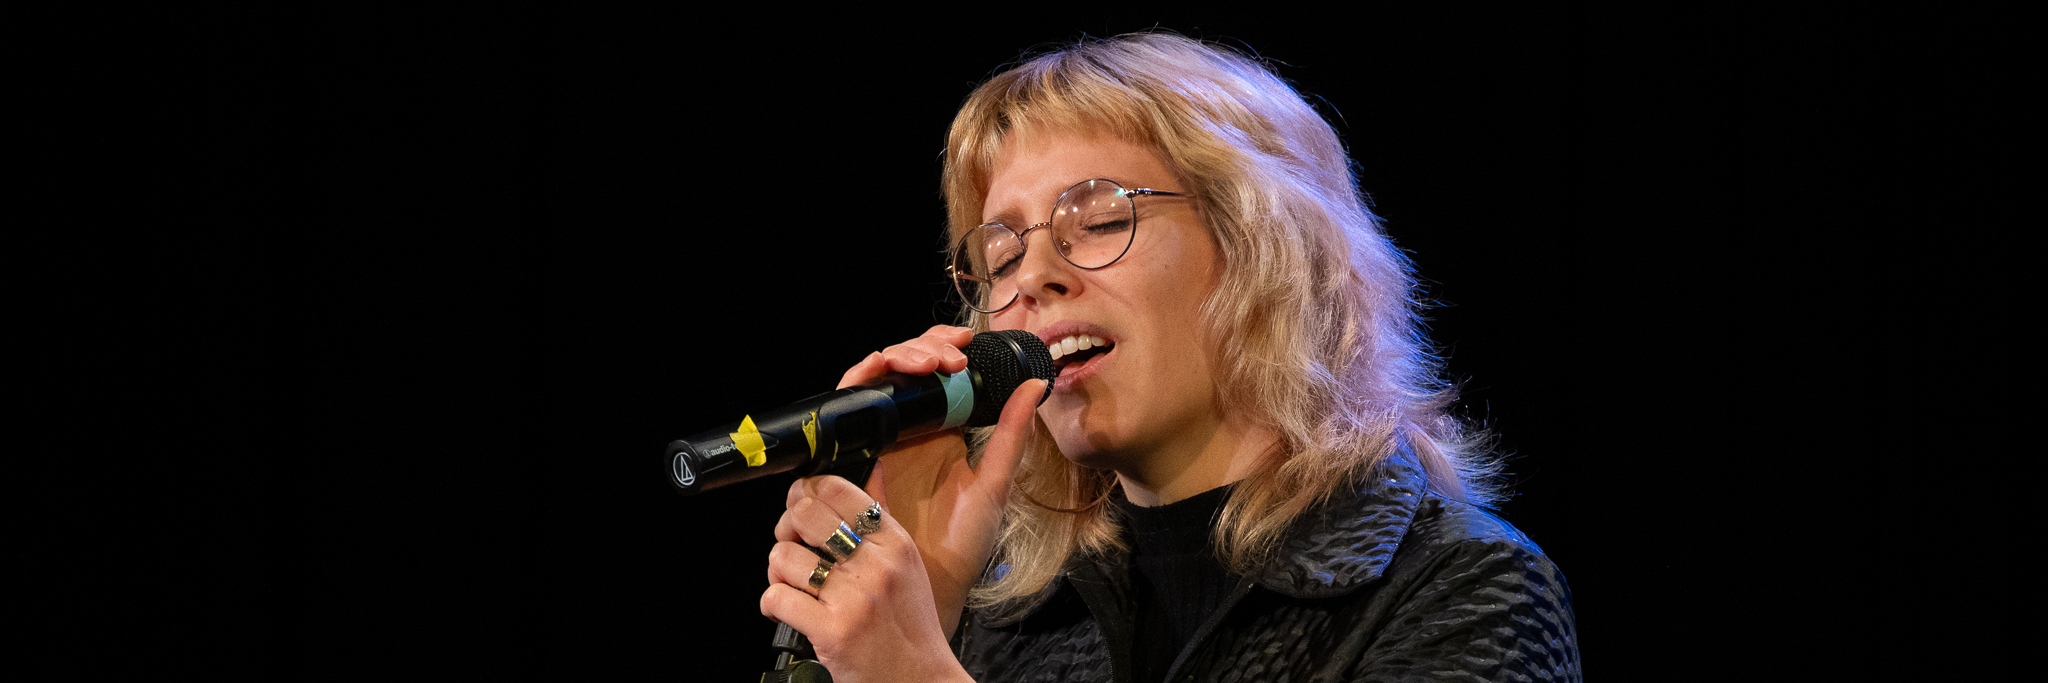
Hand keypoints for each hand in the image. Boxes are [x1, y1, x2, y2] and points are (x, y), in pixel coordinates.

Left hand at [762, 475, 966, 682]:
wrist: (920, 678)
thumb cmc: (911, 625)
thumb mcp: (907, 563)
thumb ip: (882, 519)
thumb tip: (872, 470)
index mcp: (894, 542)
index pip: (836, 489)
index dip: (805, 492)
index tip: (799, 506)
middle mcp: (876, 564)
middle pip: (805, 514)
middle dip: (785, 527)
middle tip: (791, 545)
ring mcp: (854, 597)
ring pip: (784, 557)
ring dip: (777, 571)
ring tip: (791, 585)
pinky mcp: (833, 630)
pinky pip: (778, 597)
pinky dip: (771, 603)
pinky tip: (783, 609)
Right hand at [837, 326, 1043, 635]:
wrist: (927, 584)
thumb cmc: (961, 545)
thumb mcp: (995, 482)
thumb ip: (1012, 433)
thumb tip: (1038, 384)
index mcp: (938, 431)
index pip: (933, 372)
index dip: (944, 346)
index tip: (968, 344)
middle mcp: (904, 430)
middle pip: (903, 367)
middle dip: (924, 347)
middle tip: (951, 356)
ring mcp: (876, 439)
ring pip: (876, 378)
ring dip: (899, 357)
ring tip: (929, 363)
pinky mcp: (850, 453)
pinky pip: (846, 405)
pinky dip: (863, 379)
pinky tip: (885, 372)